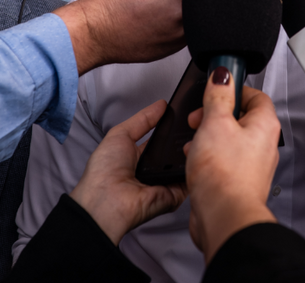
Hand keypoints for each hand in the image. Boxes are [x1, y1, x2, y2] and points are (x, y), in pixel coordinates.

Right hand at [56, 0, 192, 73]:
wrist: (95, 32)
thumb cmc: (111, 2)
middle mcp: (182, 8)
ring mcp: (182, 31)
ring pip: (202, 12)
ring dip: (192, 4)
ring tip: (167, 4)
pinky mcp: (178, 47)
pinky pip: (191, 29)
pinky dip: (183, 21)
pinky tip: (162, 19)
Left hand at [69, 99, 186, 244]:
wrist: (106, 199)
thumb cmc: (105, 168)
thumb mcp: (120, 135)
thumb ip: (143, 120)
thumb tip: (162, 105)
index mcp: (138, 157)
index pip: (161, 140)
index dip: (172, 128)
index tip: (186, 112)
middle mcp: (154, 171)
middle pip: (176, 151)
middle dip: (185, 137)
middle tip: (198, 120)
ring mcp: (165, 183)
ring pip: (185, 163)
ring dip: (191, 149)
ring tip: (200, 132)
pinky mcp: (175, 196)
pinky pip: (189, 179)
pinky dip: (194, 166)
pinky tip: (199, 151)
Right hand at [184, 78, 279, 263]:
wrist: (224, 215)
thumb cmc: (225, 174)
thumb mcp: (214, 122)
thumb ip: (218, 96)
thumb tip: (222, 76)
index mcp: (264, 126)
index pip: (256, 95)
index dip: (235, 88)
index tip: (216, 88)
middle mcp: (263, 145)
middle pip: (240, 117)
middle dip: (214, 114)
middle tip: (199, 117)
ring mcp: (251, 165)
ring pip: (228, 139)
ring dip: (207, 136)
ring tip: (194, 141)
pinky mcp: (237, 181)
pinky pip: (222, 159)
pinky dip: (207, 156)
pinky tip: (194, 160)